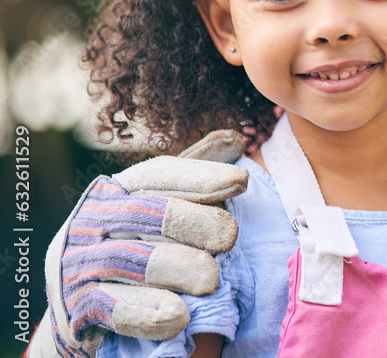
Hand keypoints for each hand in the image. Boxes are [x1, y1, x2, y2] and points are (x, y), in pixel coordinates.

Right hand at [30, 130, 248, 356]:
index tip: (241, 180)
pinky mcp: (76, 305)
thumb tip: (234, 138)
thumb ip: (194, 176)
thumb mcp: (160, 207)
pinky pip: (116, 307)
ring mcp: (80, 261)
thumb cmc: (135, 244)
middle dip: (193, 221)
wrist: (78, 303)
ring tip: (212, 279)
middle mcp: (94, 220)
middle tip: (230, 235)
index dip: (200, 176)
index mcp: (117, 189)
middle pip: (148, 213)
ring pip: (133, 260)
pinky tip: (179, 316)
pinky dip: (148, 313)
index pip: (159, 174)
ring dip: (177, 267)